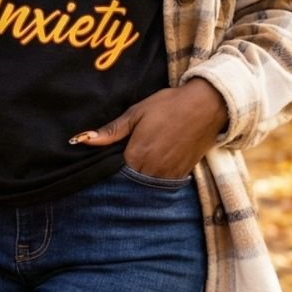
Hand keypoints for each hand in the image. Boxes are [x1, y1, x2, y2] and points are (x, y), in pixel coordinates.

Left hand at [69, 79, 228, 177]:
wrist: (207, 105)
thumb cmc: (169, 105)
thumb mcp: (137, 113)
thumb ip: (111, 130)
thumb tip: (83, 140)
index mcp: (137, 155)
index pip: (113, 173)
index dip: (108, 169)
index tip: (106, 162)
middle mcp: (152, 170)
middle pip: (129, 182)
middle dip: (122, 177)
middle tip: (122, 162)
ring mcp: (168, 175)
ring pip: (145, 186)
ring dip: (139, 179)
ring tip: (139, 163)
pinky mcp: (182, 175)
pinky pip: (162, 184)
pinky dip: (155, 178)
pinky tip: (154, 165)